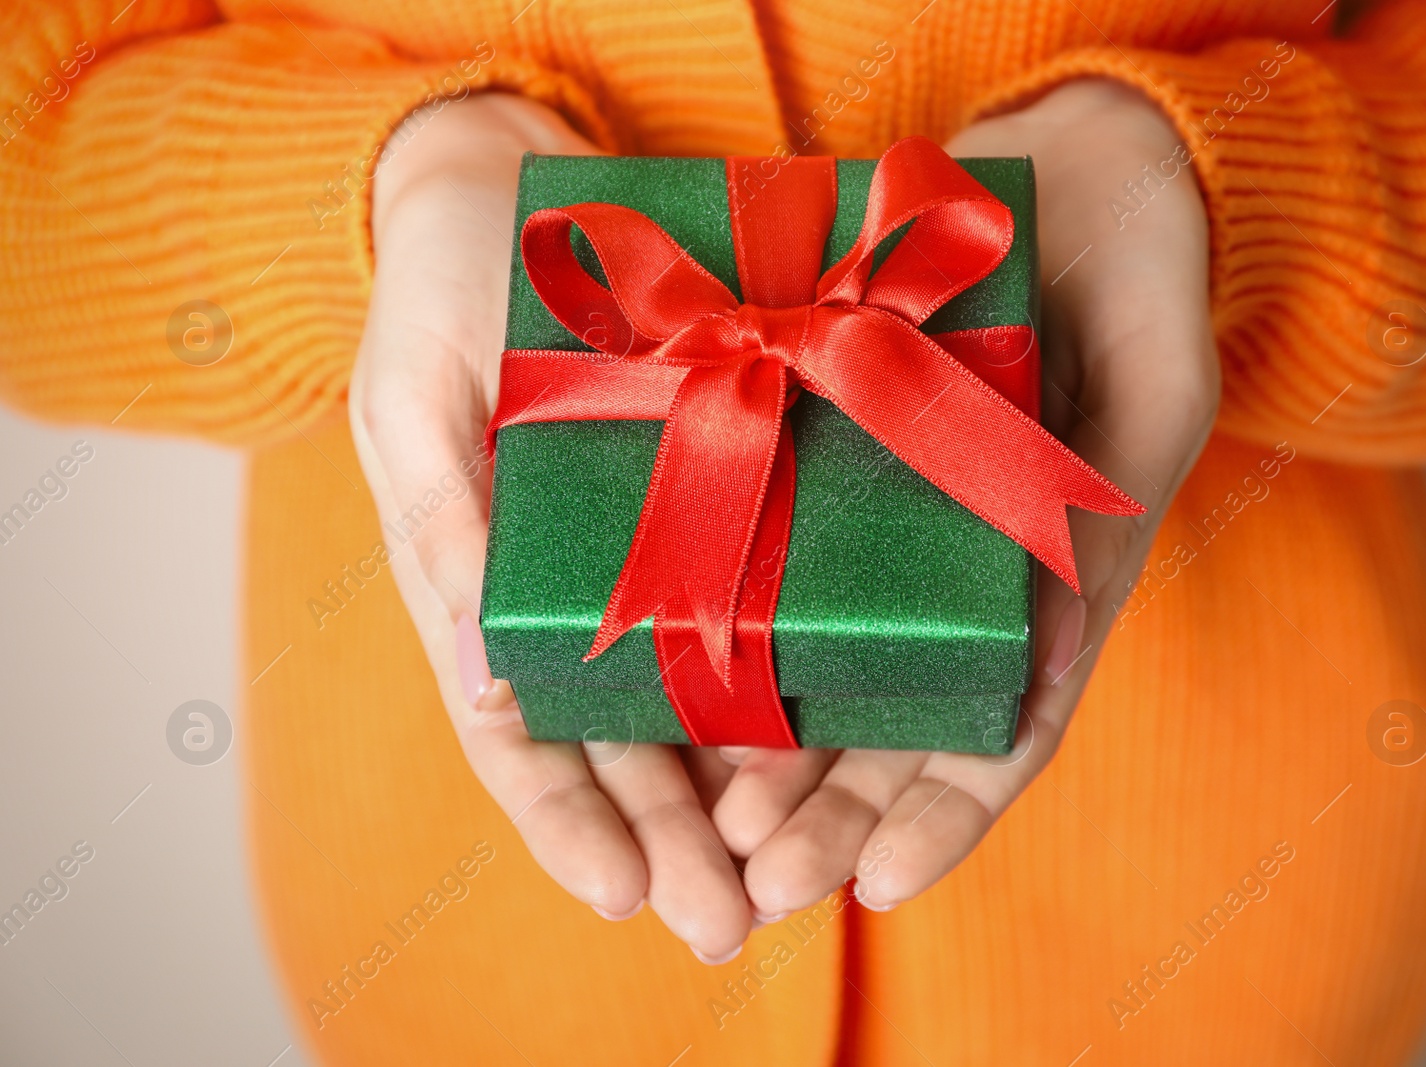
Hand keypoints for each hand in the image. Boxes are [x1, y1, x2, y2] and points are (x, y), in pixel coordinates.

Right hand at [349, 94, 756, 961]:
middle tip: (731, 925)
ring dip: (743, 794)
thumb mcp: (416, 401)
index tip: (619, 895)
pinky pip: (767, 601)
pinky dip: (795, 677)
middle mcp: (579, 594)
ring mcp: (659, 553)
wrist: (516, 188)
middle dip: (673, 843)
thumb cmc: (446, 293)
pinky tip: (839, 740)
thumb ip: (444, 528)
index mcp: (485, 589)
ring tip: (791, 876)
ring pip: (702, 699)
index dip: (565, 821)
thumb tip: (480, 668)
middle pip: (625, 745)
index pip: (518, 736)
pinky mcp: (732, 499)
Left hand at [713, 80, 1219, 918]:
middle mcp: (965, 578)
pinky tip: (675, 691)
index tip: (881, 887)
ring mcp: (896, 530)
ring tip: (709, 828)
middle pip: (899, 732)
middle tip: (757, 882)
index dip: (946, 819)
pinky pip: (776, 567)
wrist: (1078, 160)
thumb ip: (1113, 514)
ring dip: (774, 760)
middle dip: (835, 818)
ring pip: (829, 673)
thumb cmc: (1141, 265)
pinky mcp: (830, 464)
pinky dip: (734, 638)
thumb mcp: (1155, 383)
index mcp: (1056, 584)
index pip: (1005, 732)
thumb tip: (1049, 656)